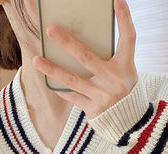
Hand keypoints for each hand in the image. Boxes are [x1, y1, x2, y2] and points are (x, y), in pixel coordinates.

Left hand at [32, 0, 137, 120]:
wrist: (130, 122)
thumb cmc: (122, 88)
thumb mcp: (123, 71)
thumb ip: (108, 57)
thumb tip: (77, 40)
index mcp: (126, 66)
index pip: (128, 37)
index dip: (124, 17)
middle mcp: (114, 80)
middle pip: (87, 57)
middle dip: (67, 43)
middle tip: (50, 29)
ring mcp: (103, 96)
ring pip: (73, 80)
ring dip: (53, 69)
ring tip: (37, 60)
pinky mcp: (93, 109)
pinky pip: (72, 96)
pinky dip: (60, 88)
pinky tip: (47, 80)